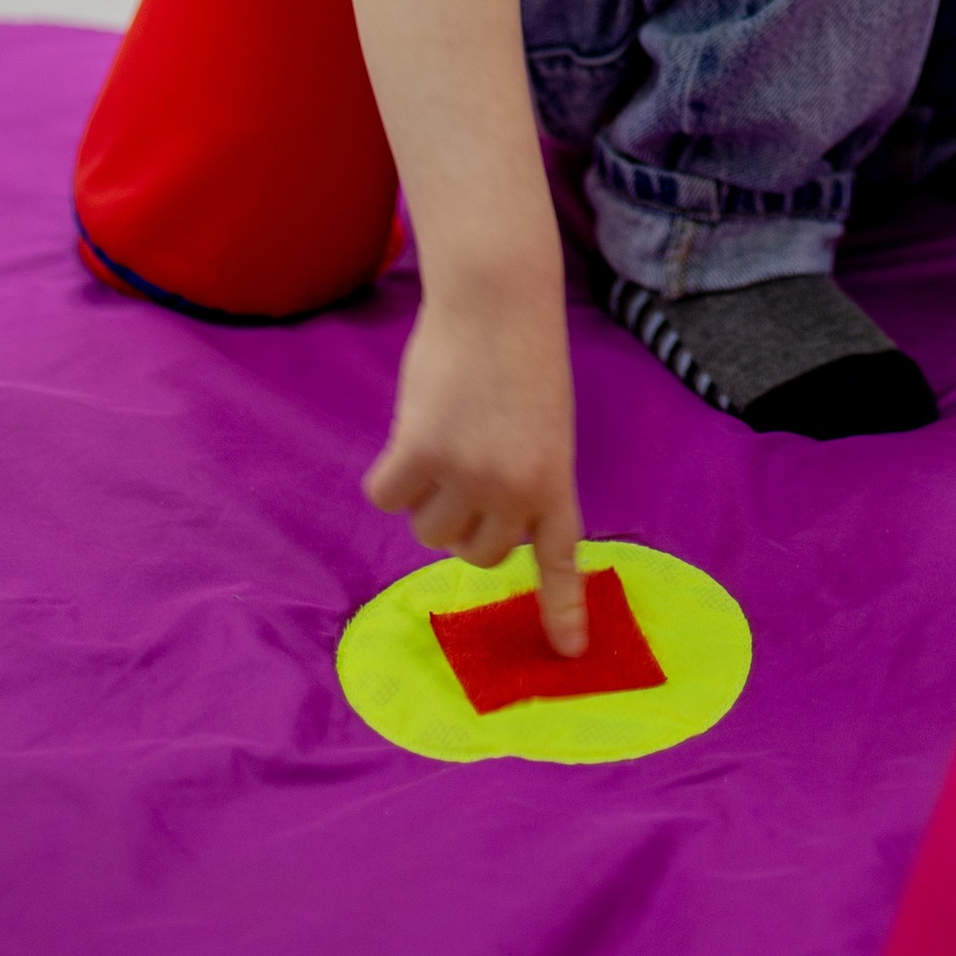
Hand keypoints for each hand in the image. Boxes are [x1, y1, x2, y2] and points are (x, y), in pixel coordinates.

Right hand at [365, 270, 588, 655]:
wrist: (496, 299)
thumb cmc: (518, 355)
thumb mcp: (543, 425)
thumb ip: (519, 478)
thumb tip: (474, 524)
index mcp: (555, 481)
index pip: (560, 559)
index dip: (563, 609)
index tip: (568, 655)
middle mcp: (515, 490)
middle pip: (475, 552)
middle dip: (461, 521)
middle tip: (461, 469)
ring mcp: (468, 474)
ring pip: (428, 529)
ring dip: (424, 494)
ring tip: (440, 437)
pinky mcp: (420, 453)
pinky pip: (387, 497)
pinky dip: (388, 474)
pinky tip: (406, 435)